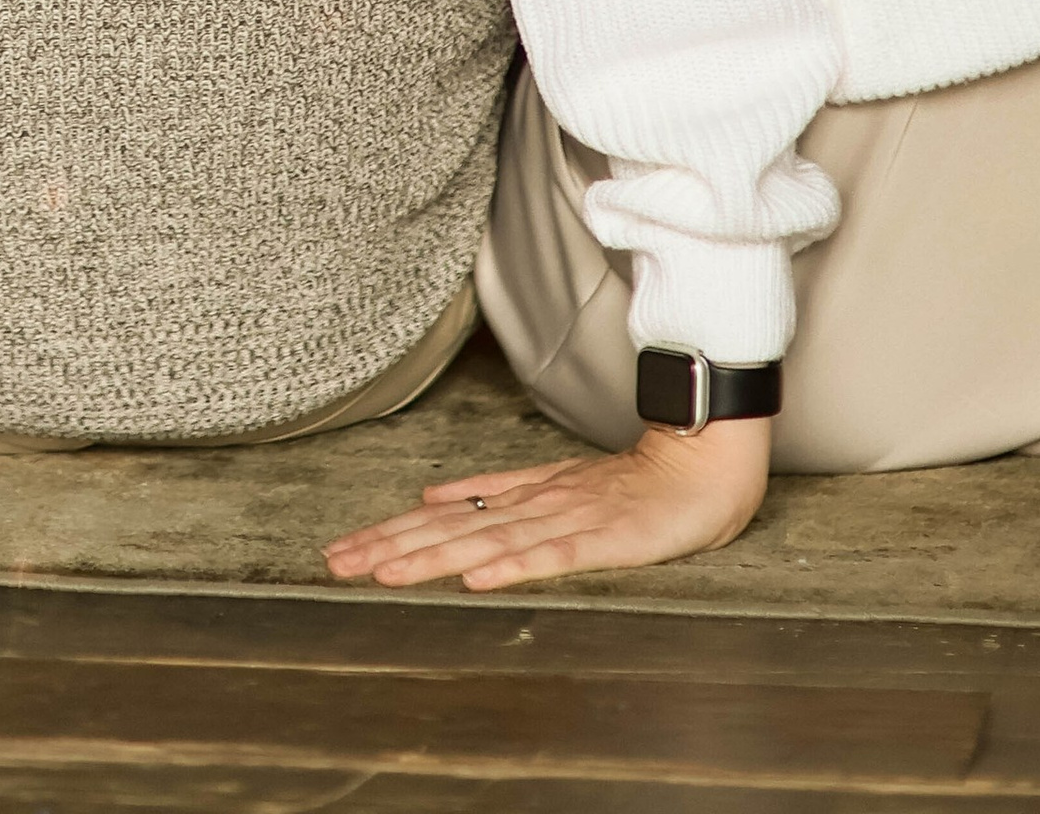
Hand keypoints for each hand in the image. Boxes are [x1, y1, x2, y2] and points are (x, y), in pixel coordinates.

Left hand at [322, 417, 770, 588]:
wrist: (702, 461)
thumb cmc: (634, 483)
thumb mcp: (554, 484)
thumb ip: (496, 490)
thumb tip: (431, 497)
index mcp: (521, 495)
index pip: (442, 517)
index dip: (390, 533)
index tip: (342, 551)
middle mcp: (534, 504)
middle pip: (451, 528)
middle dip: (391, 547)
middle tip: (337, 565)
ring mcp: (569, 518)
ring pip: (488, 539)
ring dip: (433, 557)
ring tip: (385, 574)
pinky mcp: (607, 538)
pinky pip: (555, 554)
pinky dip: (514, 565)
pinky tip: (479, 578)